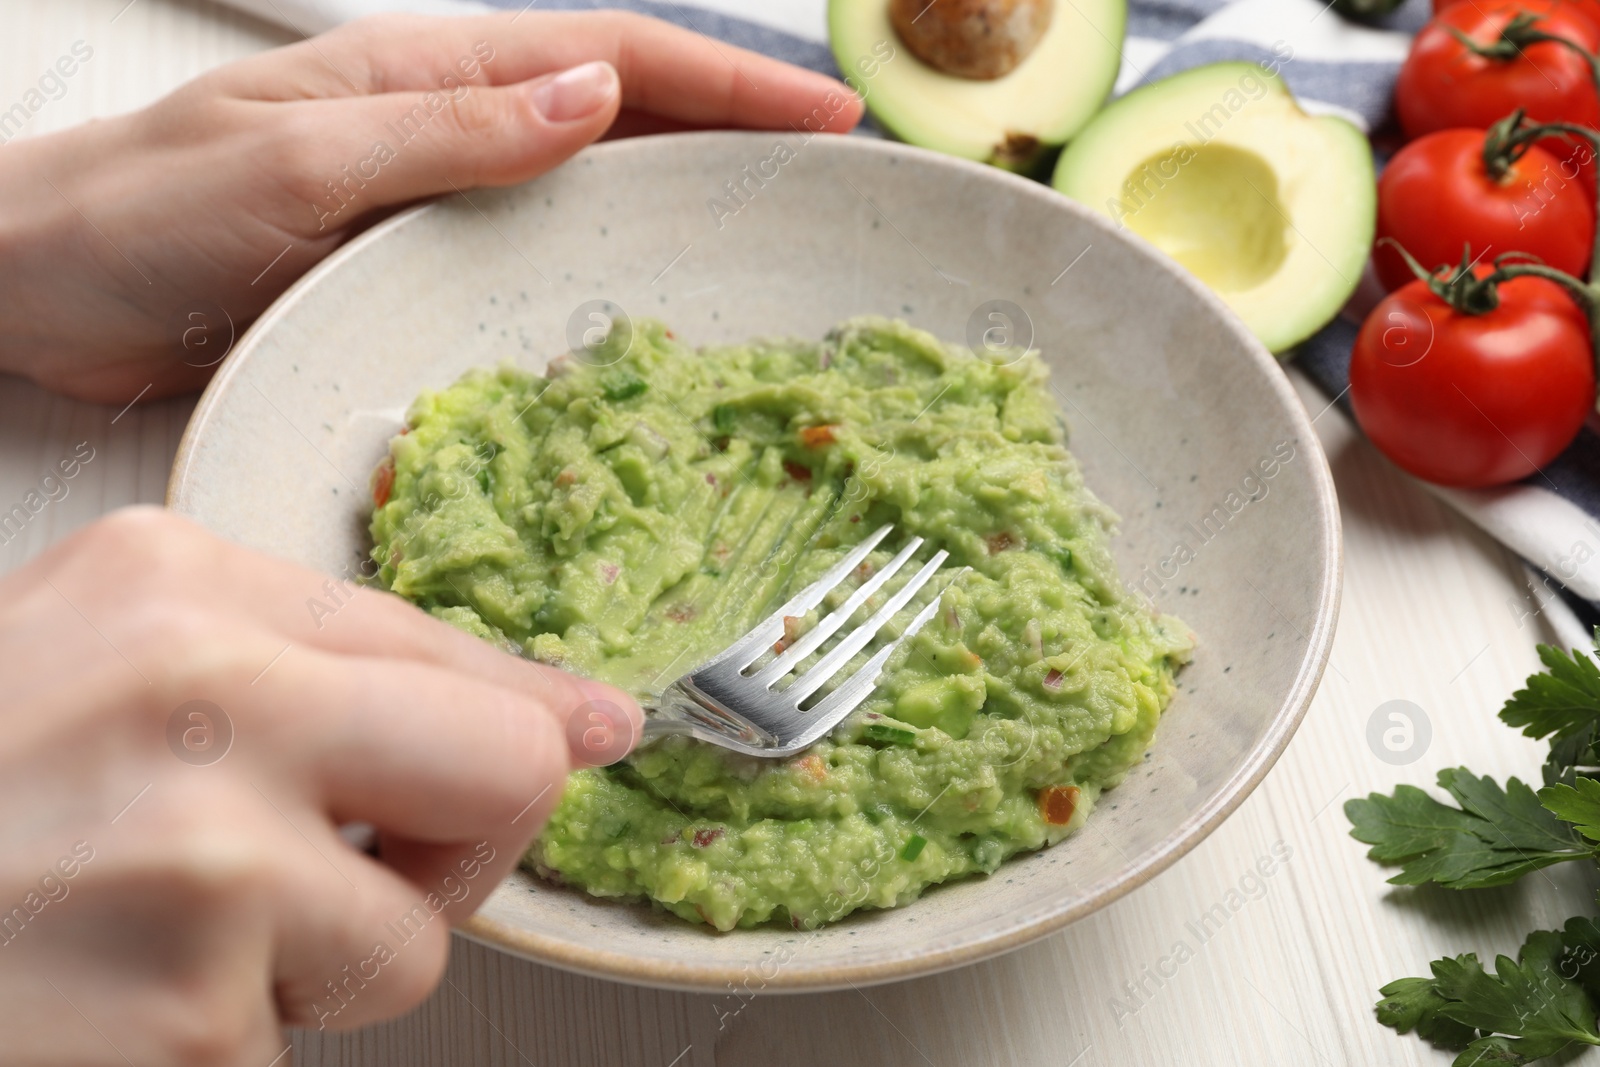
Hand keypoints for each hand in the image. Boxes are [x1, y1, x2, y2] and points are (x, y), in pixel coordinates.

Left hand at [0, 12, 862, 402]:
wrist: (34, 285)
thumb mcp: (298, 159)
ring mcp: (430, 205)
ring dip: (678, 203)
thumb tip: (594, 94)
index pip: (612, 59)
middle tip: (824, 177)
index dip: (726, 81)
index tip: (823, 111)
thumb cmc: (137, 210)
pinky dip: (598, 272)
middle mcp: (445, 132)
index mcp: (428, 76)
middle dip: (730, 132)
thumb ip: (446, 131)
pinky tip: (634, 306)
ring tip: (766, 238)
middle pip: (620, 115)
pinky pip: (531, 264)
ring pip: (585, 192)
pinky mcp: (406, 275)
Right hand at [0, 506, 639, 1063]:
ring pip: (407, 949)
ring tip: (161, 934)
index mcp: (182, 588)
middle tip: (365, 860)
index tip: (590, 737)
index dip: (532, 718)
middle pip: (506, 775)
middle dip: (466, 838)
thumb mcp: (109, 645)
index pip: (458, 654)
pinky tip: (110, 991)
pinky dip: (222, 1040)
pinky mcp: (176, 1027)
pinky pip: (287, 1047)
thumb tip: (572, 717)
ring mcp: (193, 871)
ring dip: (315, 966)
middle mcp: (202, 705)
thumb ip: (323, 656)